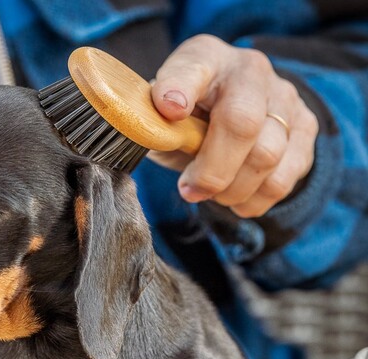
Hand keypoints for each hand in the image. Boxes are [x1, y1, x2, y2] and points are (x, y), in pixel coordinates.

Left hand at [149, 34, 318, 217]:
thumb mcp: (159, 120)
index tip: (169, 110)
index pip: (192, 68)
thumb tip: (152, 138)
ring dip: (233, 190)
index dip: (180, 87)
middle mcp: (249, 70)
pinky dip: (255, 200)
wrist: (227, 120)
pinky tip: (236, 199)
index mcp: (204, 59)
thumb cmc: (185, 121)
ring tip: (213, 195)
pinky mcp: (305, 128)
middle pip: (242, 123)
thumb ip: (154, 127)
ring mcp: (283, 97)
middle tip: (190, 191)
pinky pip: (284, 177)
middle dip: (212, 172)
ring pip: (267, 156)